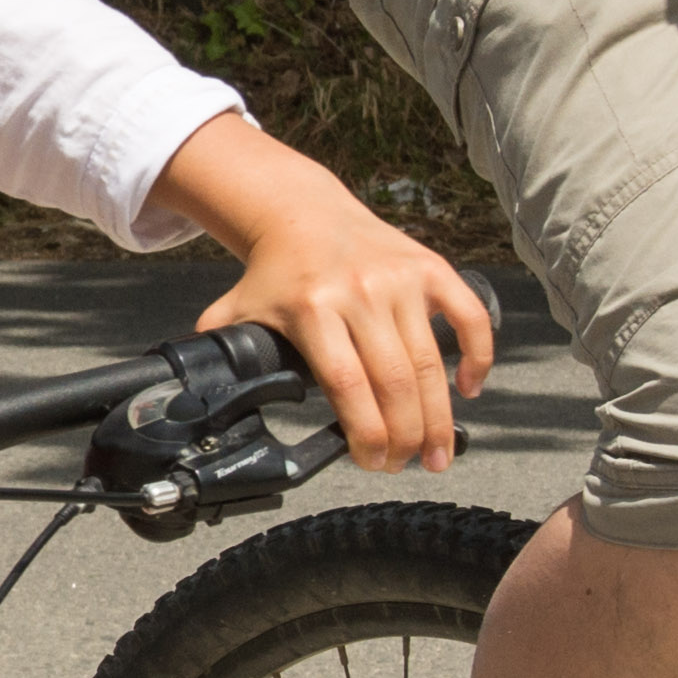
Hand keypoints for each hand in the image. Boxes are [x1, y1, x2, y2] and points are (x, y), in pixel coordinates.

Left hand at [146, 112, 494, 474]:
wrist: (303, 211)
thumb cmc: (275, 274)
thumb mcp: (241, 310)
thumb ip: (223, 351)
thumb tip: (199, 397)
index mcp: (311, 308)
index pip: (347, 386)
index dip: (366, 434)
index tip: (371, 464)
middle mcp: (359, 292)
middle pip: (394, 383)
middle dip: (406, 438)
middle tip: (407, 466)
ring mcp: (399, 279)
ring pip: (431, 363)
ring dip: (440, 417)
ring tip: (437, 453)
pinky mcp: (430, 267)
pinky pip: (468, 317)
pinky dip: (478, 356)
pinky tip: (468, 390)